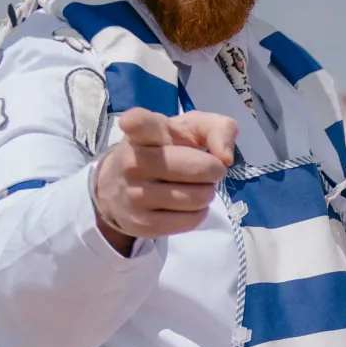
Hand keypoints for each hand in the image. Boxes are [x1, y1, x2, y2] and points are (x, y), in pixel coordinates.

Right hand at [92, 107, 236, 252]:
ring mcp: (134, 195)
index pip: (139, 125)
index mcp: (143, 132)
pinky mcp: (142, 223)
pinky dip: (198, 213)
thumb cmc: (165, 149)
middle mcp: (133, 162)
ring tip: (194, 186)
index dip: (135, 123)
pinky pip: (190, 221)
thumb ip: (218, 129)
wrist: (120, 186)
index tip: (129, 123)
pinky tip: (186, 204)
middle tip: (205, 169)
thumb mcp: (191, 129)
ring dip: (206, 192)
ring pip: (198, 198)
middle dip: (212, 170)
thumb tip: (225, 157)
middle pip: (198, 168)